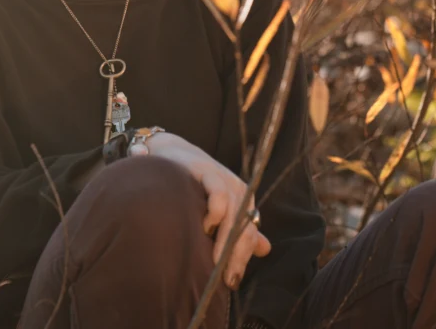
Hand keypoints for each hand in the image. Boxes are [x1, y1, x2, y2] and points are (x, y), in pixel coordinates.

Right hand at [146, 132, 271, 289]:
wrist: (170, 154)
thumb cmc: (194, 185)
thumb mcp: (219, 208)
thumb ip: (240, 229)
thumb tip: (265, 250)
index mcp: (243, 199)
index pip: (250, 232)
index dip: (243, 257)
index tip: (232, 280)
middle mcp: (238, 189)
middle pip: (245, 226)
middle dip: (237, 254)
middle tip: (226, 278)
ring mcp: (224, 179)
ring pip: (234, 214)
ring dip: (226, 240)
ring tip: (215, 260)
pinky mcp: (209, 171)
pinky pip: (220, 195)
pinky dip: (216, 213)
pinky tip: (205, 227)